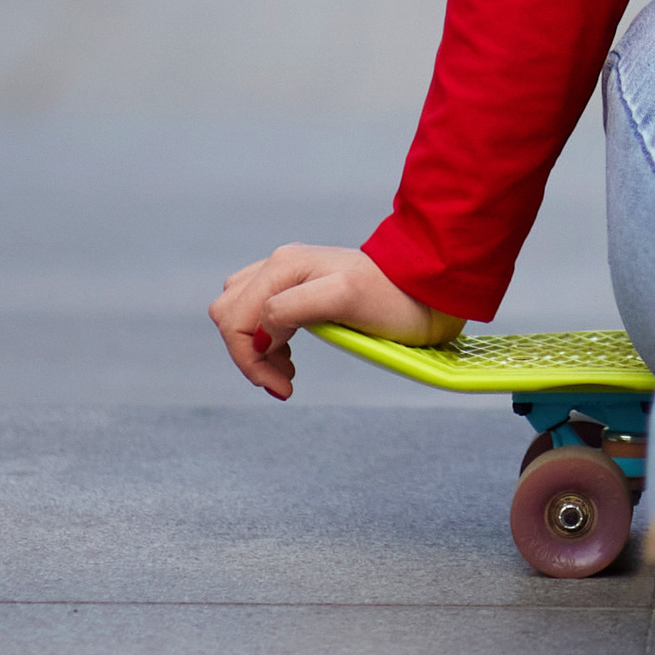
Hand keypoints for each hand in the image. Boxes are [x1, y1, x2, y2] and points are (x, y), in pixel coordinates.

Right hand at [209, 243, 462, 399]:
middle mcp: (280, 265)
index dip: (251, 361)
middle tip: (282, 380)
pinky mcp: (298, 288)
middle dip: (248, 354)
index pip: (238, 322)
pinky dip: (266, 342)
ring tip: (286, 371)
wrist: (424, 288)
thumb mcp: (343, 298)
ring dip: (254, 349)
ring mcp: (288, 275)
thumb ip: (293, 307)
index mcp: (284, 267)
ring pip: (239, 314)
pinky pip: (258, 314)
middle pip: (230, 315)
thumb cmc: (391, 297)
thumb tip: (261, 330)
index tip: (284, 388)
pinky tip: (289, 357)